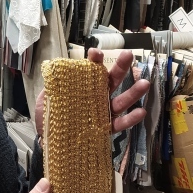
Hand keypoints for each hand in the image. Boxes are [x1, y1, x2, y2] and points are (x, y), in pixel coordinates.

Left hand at [35, 49, 149, 135]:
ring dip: (133, 93)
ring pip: (120, 102)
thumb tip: (57, 70)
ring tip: (145, 84)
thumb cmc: (49, 115)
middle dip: (121, 68)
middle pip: (111, 81)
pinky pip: (119, 124)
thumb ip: (55, 85)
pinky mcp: (104, 130)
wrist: (47, 138)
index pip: (91, 70)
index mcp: (84, 87)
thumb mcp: (48, 97)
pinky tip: (141, 112)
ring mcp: (102, 113)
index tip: (95, 53)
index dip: (94, 61)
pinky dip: (130, 119)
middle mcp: (96, 98)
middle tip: (129, 56)